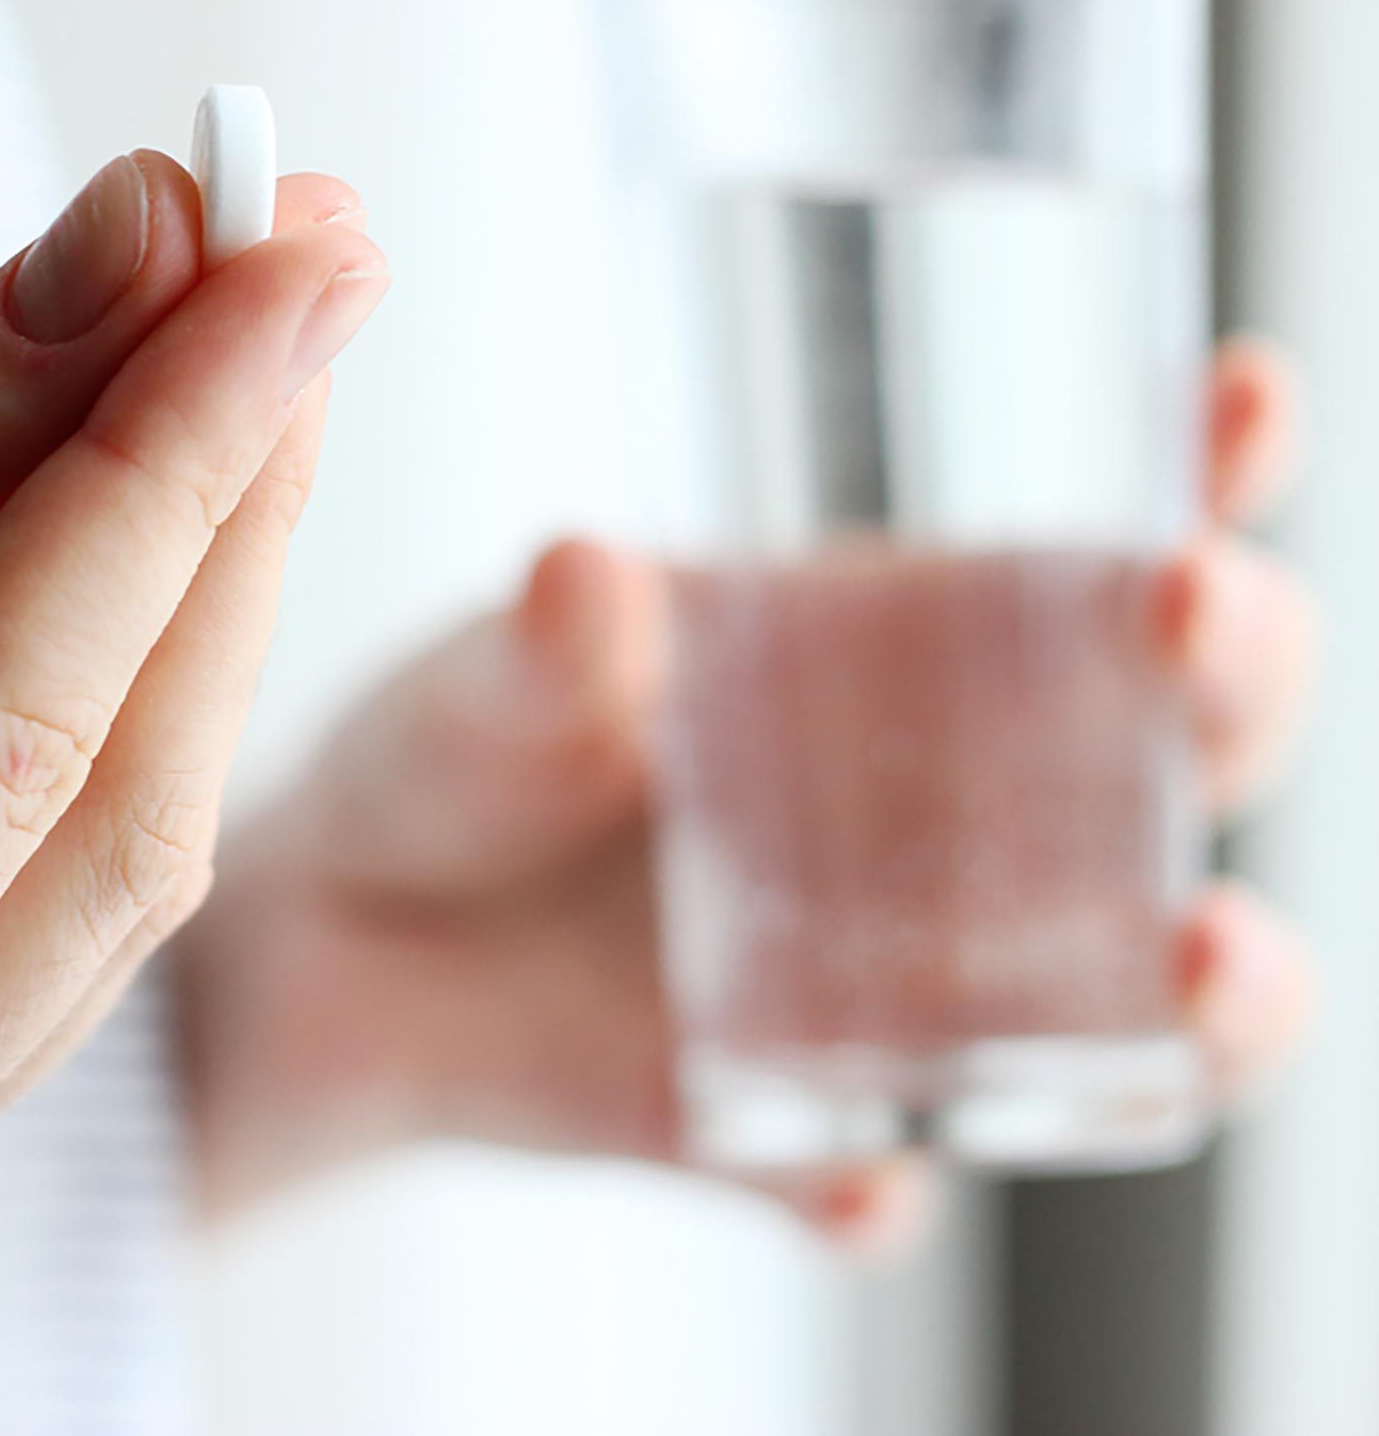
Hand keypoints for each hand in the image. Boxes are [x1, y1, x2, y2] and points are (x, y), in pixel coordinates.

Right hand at [0, 154, 386, 1367]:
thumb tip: (135, 254)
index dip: (167, 466)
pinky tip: (157, 520)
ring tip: (247, 349)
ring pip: (93, 867)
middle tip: (296, 257)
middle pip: (96, 827)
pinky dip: (105, 693)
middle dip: (217, 518)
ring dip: (189, 594)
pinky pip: (35, 896)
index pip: (0, 743)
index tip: (279, 246)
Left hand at [184, 339, 1312, 1243]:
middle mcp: (945, 828)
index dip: (1208, 474)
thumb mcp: (483, 678)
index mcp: (896, 662)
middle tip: (1193, 627)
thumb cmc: (458, 757)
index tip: (1245, 394)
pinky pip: (859, 1181)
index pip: (1097, 563)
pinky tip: (842, 1184)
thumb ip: (539, 647)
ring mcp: (884, 994)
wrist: (336, 947)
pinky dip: (861, 1186)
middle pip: (1175, 759)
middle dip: (1226, 687)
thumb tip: (585, 574)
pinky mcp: (779, 1134)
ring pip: (1105, 1014)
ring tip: (1189, 964)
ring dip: (1186, 1003)